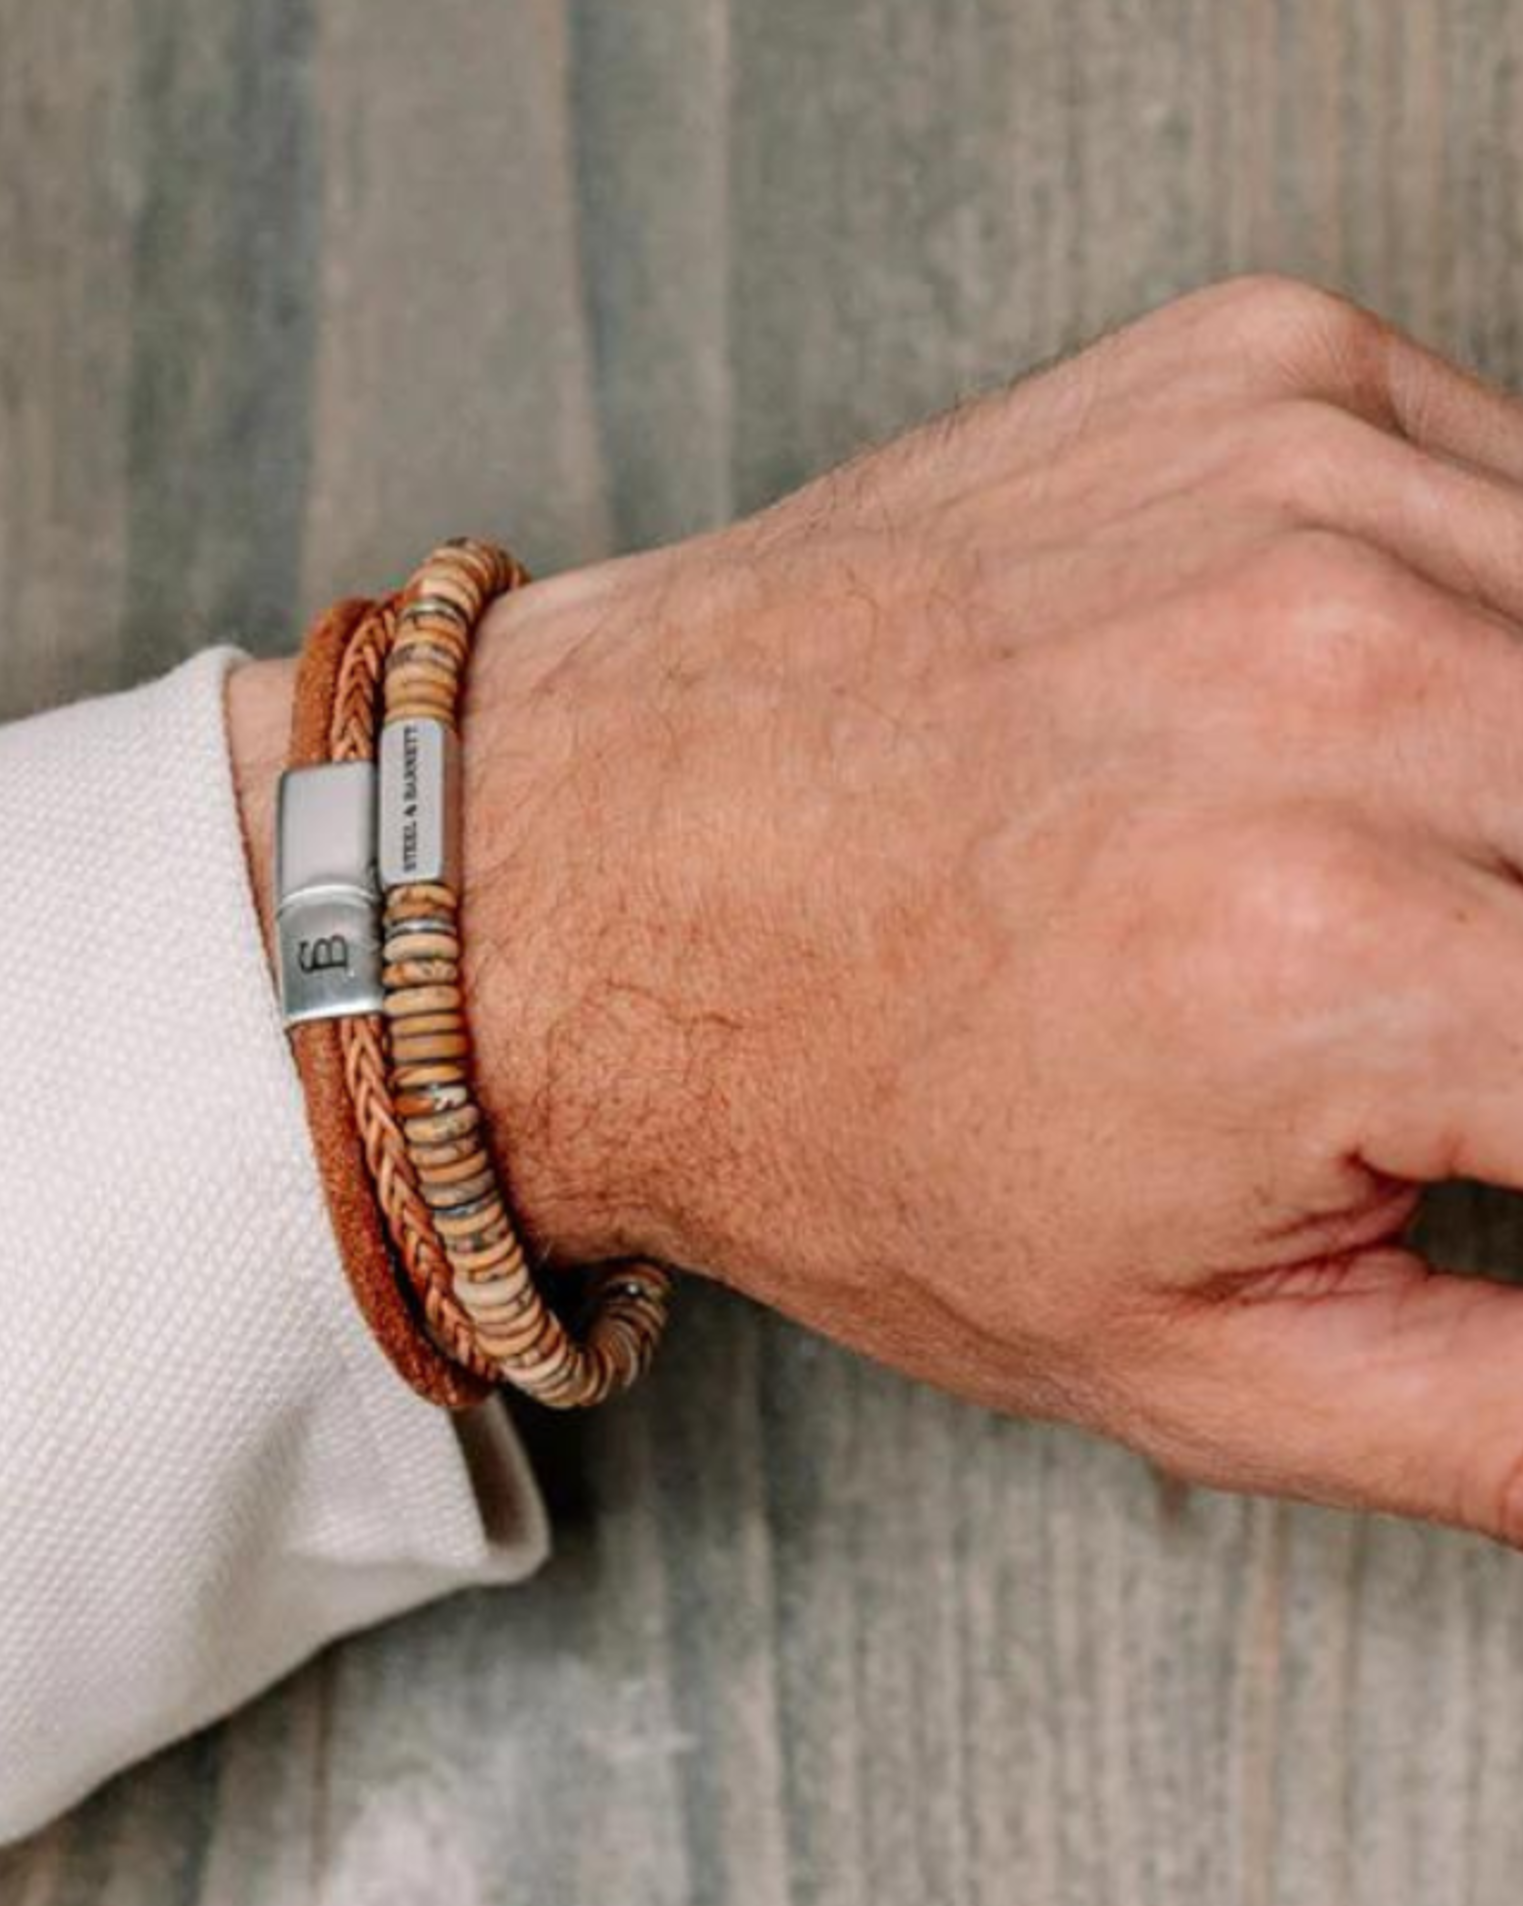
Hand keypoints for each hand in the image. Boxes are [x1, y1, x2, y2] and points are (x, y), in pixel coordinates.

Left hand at [456, 274, 1522, 1543]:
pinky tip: (1334, 725)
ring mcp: (1297, 494)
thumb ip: (1500, 1418)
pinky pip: (1510, 489)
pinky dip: (1487, 623)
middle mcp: (1333, 685)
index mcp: (1330, 962)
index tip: (1475, 1122)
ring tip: (1392, 892)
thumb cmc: (831, 1118)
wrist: (588, 877)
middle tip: (1408, 1032)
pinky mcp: (1260, 375)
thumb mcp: (1183, 1365)